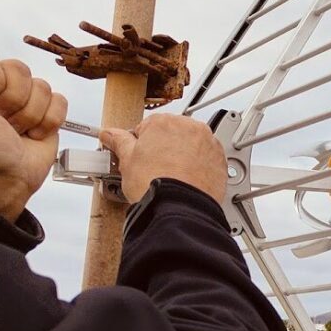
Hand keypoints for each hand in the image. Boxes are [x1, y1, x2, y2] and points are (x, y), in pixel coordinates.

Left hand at [0, 59, 67, 221]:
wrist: (8, 180)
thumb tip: (1, 68)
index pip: (6, 67)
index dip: (4, 87)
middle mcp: (2, 93)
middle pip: (24, 74)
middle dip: (16, 103)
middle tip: (5, 124)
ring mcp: (26, 104)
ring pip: (43, 88)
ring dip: (32, 116)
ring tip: (18, 132)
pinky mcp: (47, 116)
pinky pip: (60, 102)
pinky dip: (50, 121)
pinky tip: (34, 134)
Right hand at [99, 114, 226, 203]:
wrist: (180, 209)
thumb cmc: (155, 184)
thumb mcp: (127, 161)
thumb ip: (119, 141)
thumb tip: (110, 134)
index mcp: (165, 122)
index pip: (147, 127)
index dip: (140, 145)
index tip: (139, 157)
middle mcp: (191, 127)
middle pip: (171, 135)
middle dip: (162, 149)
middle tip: (153, 170)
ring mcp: (209, 143)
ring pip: (191, 146)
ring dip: (181, 157)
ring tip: (170, 177)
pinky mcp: (220, 160)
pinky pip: (206, 159)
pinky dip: (197, 167)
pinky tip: (185, 180)